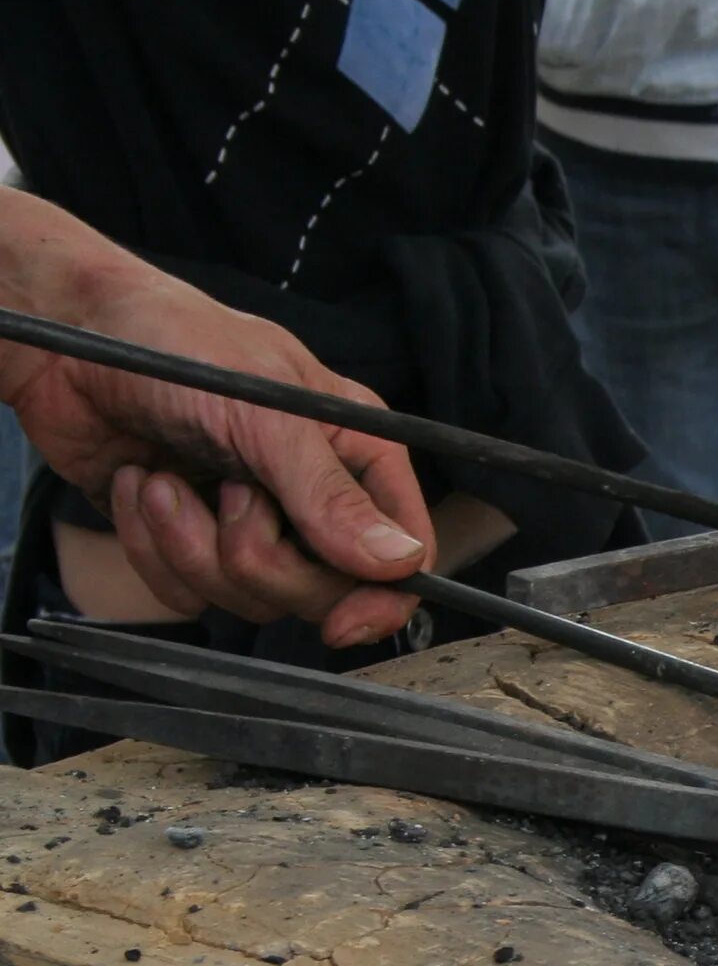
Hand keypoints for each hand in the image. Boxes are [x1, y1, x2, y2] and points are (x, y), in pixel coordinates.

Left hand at [0, 194, 432, 645]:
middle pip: (320, 591)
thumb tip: (397, 561)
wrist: (66, 342)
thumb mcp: (265, 416)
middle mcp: (311, 496)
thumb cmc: (175, 347)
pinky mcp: (187, 540)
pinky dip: (150, 545)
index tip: (339, 623)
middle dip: (258, 555)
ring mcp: (249, 523)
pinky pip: (185, 593)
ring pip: (247, 599)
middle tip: (227, 497)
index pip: (402, 553)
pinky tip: (142, 486)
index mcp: (354, 455)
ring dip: (190, 543)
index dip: (379, 598)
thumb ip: (329, 494)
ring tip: (166, 479)